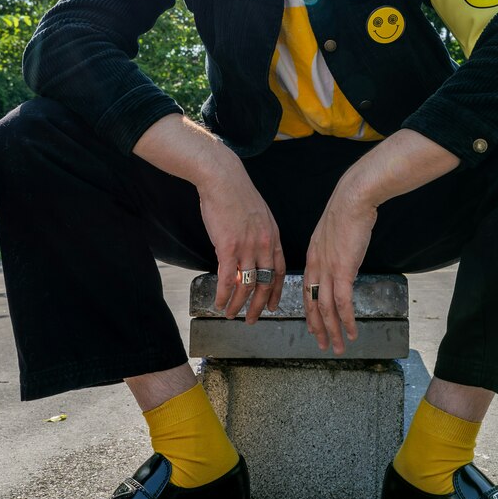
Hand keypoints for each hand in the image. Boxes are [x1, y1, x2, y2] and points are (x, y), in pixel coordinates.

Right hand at [197, 166, 286, 322]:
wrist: (223, 178)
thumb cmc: (236, 194)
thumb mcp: (258, 215)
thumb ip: (259, 234)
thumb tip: (254, 249)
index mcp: (273, 237)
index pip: (279, 271)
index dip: (275, 291)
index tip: (271, 306)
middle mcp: (264, 245)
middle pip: (265, 284)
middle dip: (258, 306)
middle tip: (252, 320)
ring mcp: (248, 247)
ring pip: (246, 285)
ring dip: (238, 304)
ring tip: (230, 314)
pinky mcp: (229, 247)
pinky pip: (228, 278)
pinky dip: (224, 294)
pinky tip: (219, 302)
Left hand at [304, 186, 376, 354]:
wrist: (352, 199)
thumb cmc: (347, 210)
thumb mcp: (335, 232)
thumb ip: (334, 249)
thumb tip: (343, 258)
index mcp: (312, 257)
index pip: (307, 290)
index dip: (310, 310)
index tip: (313, 325)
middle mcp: (316, 267)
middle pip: (312, 304)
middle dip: (317, 327)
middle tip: (322, 344)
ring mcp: (328, 270)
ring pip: (325, 309)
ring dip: (332, 331)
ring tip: (336, 347)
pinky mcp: (343, 270)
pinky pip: (342, 303)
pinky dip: (347, 321)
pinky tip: (352, 333)